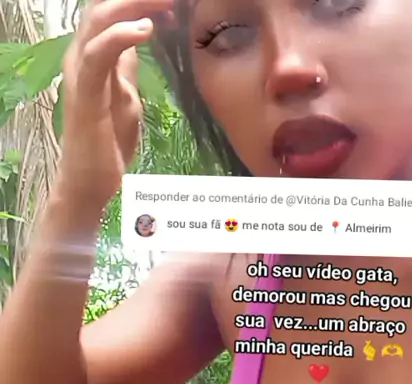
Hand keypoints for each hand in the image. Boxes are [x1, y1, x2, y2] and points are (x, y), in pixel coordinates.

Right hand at [58, 0, 173, 209]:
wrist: (90, 181)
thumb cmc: (107, 143)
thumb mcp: (125, 97)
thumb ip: (127, 68)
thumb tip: (139, 39)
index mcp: (94, 54)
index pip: (113, 12)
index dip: (140, 3)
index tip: (173, 3)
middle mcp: (82, 54)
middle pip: (104, 6)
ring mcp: (81, 71)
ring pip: (99, 19)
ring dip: (132, 5)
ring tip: (164, 2)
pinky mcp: (84, 91)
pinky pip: (98, 53)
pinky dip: (120, 35)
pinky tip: (145, 29)